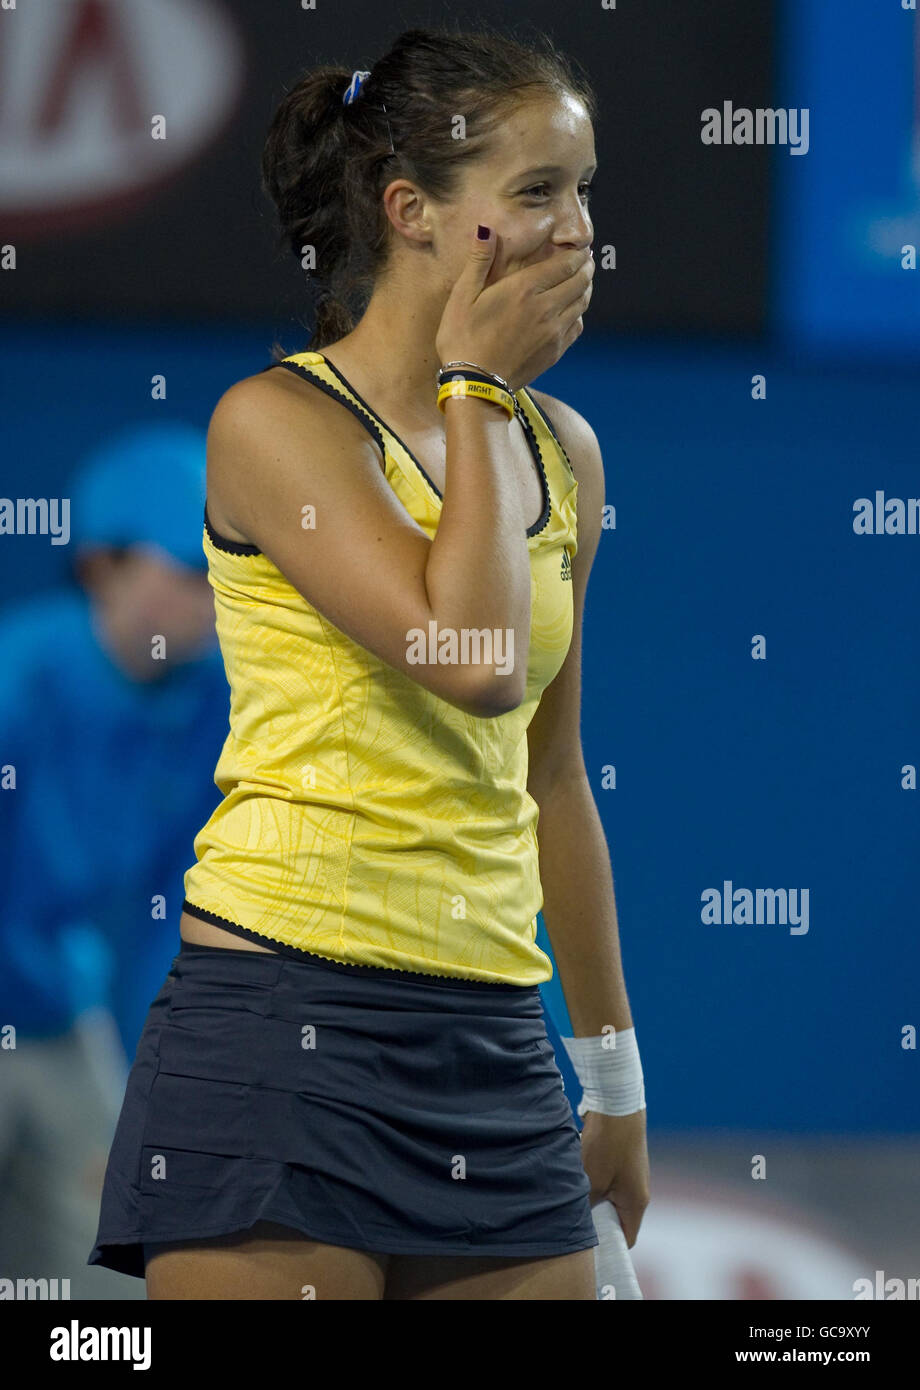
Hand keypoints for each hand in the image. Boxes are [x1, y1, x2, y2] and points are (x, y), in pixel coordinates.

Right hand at [436, 225, 594, 390]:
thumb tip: (486, 230)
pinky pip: (577, 327)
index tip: (580, 249)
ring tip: (583, 282)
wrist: (475, 384)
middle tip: (586, 262)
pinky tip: (572, 312)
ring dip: (586, 289)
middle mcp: (546, 308)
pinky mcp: (555, 352)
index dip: (576, 254)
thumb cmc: (462, 338)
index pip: (564, 264)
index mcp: (525, 289)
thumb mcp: (462, 296)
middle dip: (586, 268)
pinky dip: (579, 314)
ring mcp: (554, 332)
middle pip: (580, 282)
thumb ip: (479, 261)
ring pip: (582, 304)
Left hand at [578, 1108, 649, 1247]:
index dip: (608, 1247)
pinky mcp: (622, 1160)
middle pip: (617, 1219)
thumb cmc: (607, 1146)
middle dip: (595, 1221)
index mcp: (636, 1203)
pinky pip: (607, 1180)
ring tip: (571, 1198)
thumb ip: (584, 1206)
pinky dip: (592, 1182)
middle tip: (572, 1223)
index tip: (587, 1249)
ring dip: (591, 1198)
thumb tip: (574, 1220)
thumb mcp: (591, 1181)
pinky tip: (575, 1176)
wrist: (616, 1104)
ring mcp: (631, 1174)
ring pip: (609, 1197)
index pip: (626, 1238)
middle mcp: (638, 1191)